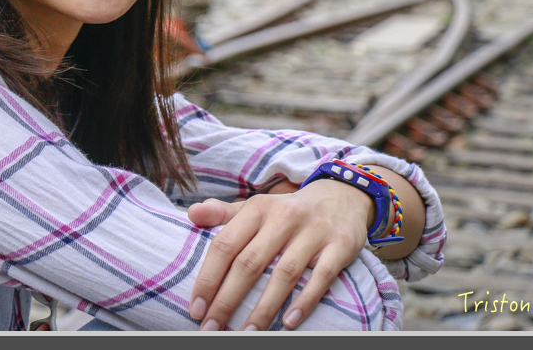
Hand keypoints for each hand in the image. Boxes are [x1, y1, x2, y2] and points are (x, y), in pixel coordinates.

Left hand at [187, 179, 372, 330]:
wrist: (340, 198)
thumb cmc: (285, 212)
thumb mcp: (255, 207)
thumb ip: (222, 213)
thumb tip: (191, 214)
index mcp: (257, 209)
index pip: (225, 245)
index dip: (208, 278)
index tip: (195, 307)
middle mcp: (284, 217)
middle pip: (250, 263)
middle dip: (227, 300)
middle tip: (212, 328)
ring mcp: (313, 232)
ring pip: (284, 274)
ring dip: (263, 308)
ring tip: (246, 334)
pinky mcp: (340, 246)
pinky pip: (321, 277)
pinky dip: (305, 301)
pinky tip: (288, 322)